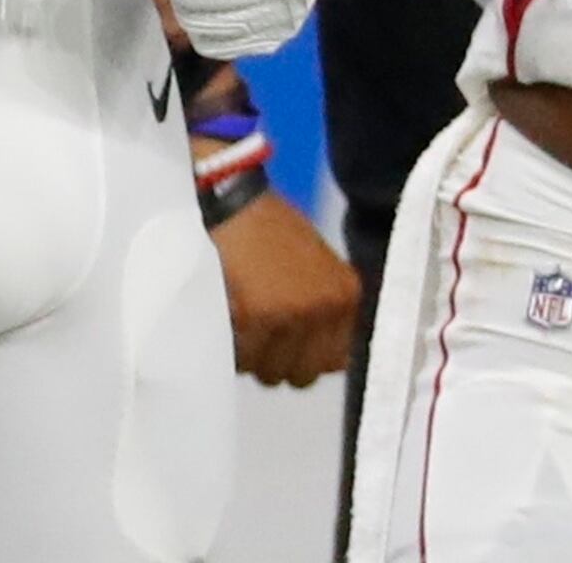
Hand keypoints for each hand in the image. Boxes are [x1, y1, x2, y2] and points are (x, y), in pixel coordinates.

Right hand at [214, 186, 364, 387]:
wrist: (227, 197)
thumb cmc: (266, 227)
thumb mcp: (315, 263)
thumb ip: (323, 308)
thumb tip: (319, 357)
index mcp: (345, 296)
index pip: (336, 362)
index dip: (307, 356)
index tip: (289, 344)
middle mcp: (324, 310)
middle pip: (303, 374)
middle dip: (279, 360)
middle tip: (260, 332)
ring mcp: (290, 316)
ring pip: (269, 372)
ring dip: (252, 356)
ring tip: (241, 322)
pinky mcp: (254, 318)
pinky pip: (241, 359)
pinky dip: (229, 346)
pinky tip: (226, 317)